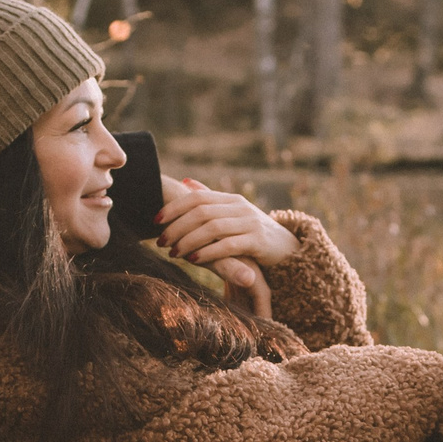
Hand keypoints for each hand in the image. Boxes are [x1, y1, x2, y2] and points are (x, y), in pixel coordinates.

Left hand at [157, 176, 295, 316]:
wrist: (288, 249)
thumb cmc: (253, 234)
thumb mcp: (233, 214)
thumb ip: (211, 200)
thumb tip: (186, 182)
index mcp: (230, 199)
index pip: (196, 197)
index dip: (174, 207)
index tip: (155, 221)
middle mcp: (240, 207)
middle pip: (201, 212)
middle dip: (177, 227)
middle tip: (161, 242)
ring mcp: (250, 223)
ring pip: (213, 228)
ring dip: (188, 241)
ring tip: (174, 253)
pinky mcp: (258, 241)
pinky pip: (229, 245)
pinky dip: (208, 252)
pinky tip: (194, 260)